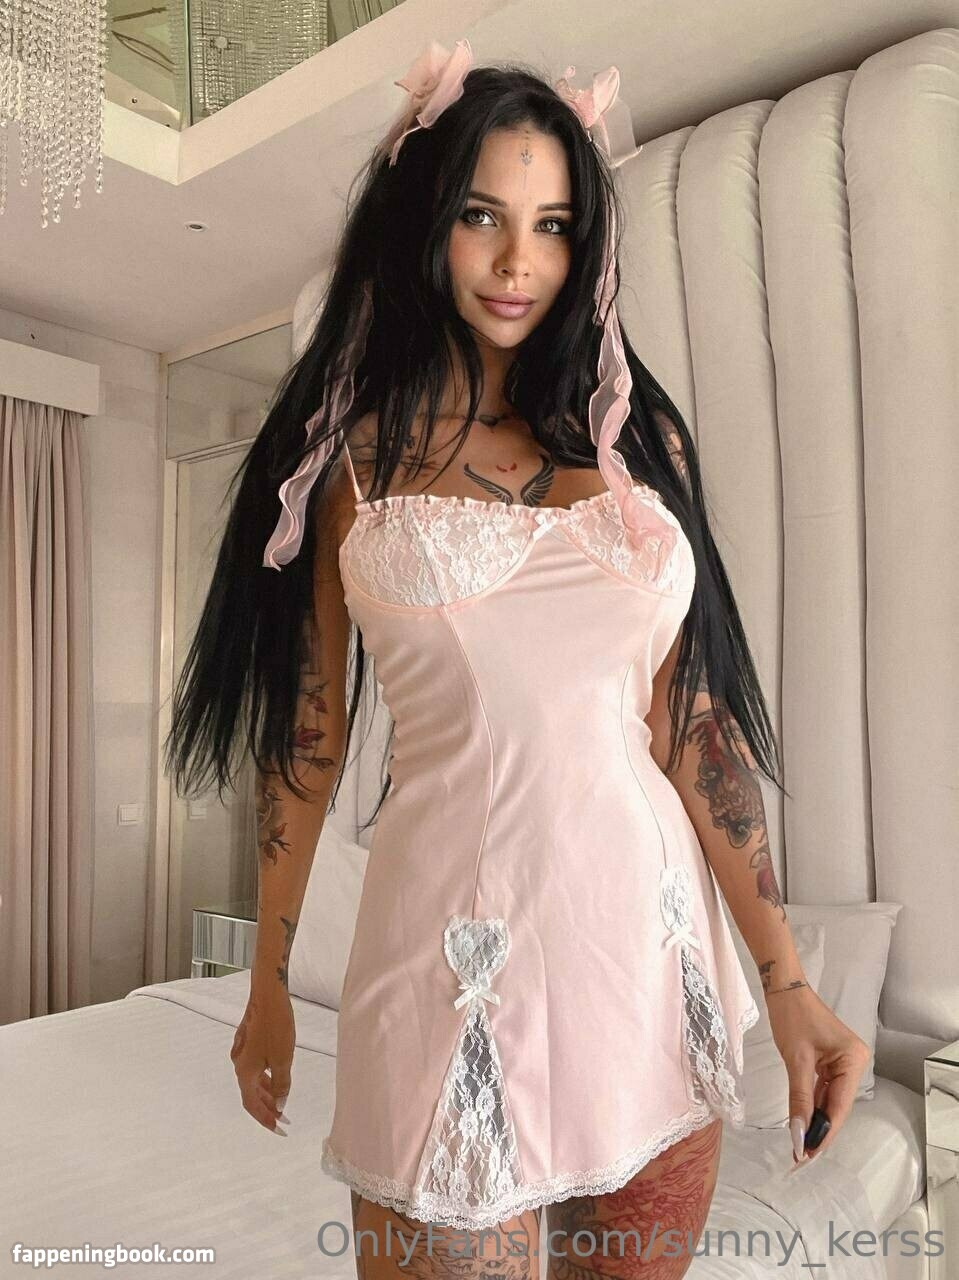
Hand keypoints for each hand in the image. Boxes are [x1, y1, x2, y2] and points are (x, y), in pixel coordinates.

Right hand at [230, 986, 295, 1135]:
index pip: (251, 1104)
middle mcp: (239, 1063)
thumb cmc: (276, 1026)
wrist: (267, 993)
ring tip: (282, 1103)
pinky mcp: (248, 1040)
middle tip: (284, 1120)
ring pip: (253, 1080)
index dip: (264, 1119)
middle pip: (251, 1094)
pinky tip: (276, 1078)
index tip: (279, 1130)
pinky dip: (266, 1078)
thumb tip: (280, 1105)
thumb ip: (281, 1085)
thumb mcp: (283, 1059)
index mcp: (244, 1071)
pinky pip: (255, 1067)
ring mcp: (242, 1051)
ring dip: (267, 1093)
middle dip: (267, 1108)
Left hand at [764, 982, 869, 1166]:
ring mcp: (844, 1063)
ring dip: (814, 1121)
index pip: (839, 1106)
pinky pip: (822, 1090)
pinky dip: (811, 1105)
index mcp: (854, 1060)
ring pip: (829, 1101)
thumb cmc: (792, 1017)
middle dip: (818, 1131)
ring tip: (799, 1147)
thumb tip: (798, 1135)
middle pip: (836, 1106)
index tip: (806, 1155)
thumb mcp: (796, 1060)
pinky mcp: (831, 1062)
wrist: (784, 988)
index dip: (823, 1133)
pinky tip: (802, 1124)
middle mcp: (855, 1063)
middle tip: (799, 1157)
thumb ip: (799, 1098)